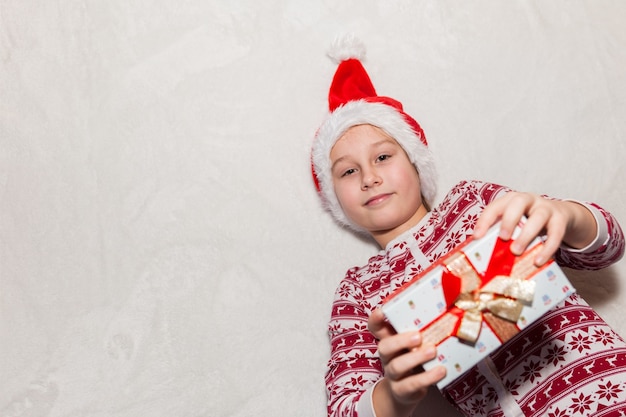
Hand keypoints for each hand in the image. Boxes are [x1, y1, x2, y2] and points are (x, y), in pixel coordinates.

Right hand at [368, 309, 445, 414]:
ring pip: (397, 366)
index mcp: (389, 340)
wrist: (407, 391)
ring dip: (415, 358)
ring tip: (433, 351)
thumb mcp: (415, 343)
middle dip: (400, 341)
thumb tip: (449, 303)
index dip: (376, 319)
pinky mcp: (402, 390)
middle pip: (384, 347)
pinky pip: (411, 384)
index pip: (375, 327)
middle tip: (418, 336)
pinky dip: (427, 378)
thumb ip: (424, 328)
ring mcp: (393, 374)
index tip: (383, 311)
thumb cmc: (414, 358)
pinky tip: (441, 371)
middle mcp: (388, 356)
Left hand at [473, 192, 596, 264]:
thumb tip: (482, 253)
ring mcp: (546, 207)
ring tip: (516, 252)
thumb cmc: (529, 221)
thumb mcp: (515, 224)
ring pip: (538, 217)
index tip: (477, 236)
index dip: (485, 220)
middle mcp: (528, 200)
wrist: (560, 215)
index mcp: (511, 200)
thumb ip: (501, 233)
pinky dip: (547, 248)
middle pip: (518, 203)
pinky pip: (556, 233)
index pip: (496, 206)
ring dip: (526, 235)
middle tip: (503, 238)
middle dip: (509, 220)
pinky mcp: (560, 219)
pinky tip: (538, 260)